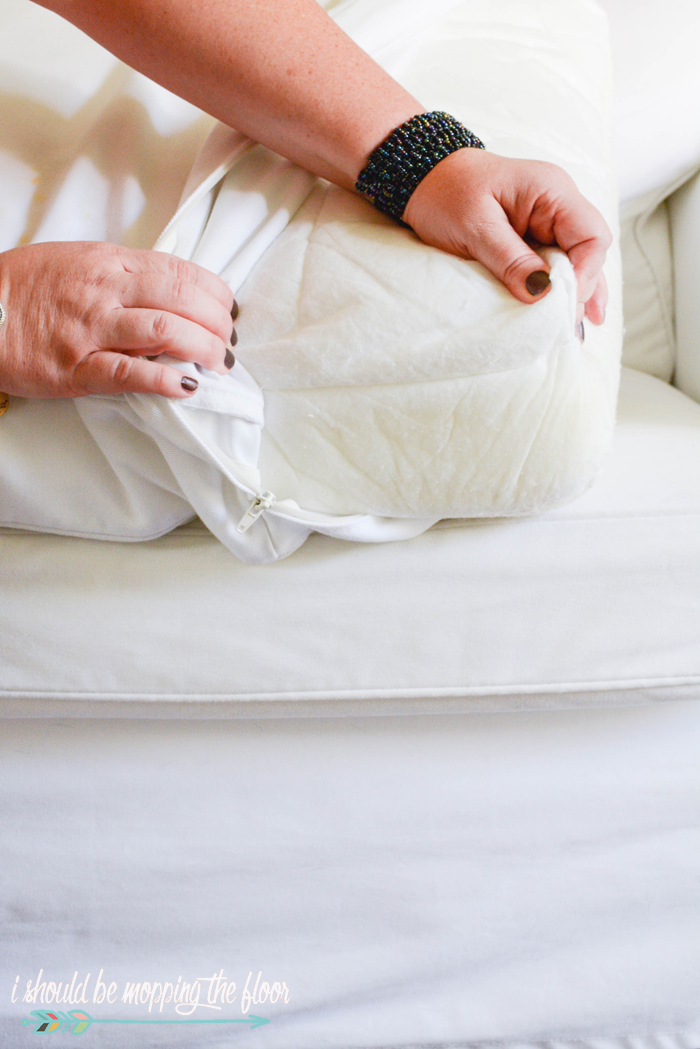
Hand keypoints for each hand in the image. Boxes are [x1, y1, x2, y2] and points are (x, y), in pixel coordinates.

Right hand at [0, 241, 236, 398]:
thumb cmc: (27, 287)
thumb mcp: (78, 261)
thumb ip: (124, 273)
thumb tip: (171, 289)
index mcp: (109, 261)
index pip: (179, 270)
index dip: (214, 292)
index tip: (228, 309)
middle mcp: (105, 290)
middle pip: (181, 299)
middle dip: (217, 322)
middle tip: (229, 343)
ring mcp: (91, 328)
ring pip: (164, 329)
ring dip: (203, 348)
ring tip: (219, 364)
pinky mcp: (76, 367)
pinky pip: (129, 372)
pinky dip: (163, 380)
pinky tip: (186, 386)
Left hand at [402, 148, 611, 324]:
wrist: (423, 177)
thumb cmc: (446, 193)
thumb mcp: (475, 227)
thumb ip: (510, 259)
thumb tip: (542, 292)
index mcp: (552, 191)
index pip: (591, 236)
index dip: (584, 275)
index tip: (562, 304)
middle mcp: (558, 204)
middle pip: (589, 252)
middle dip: (582, 290)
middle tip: (565, 328)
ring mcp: (547, 221)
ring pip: (577, 262)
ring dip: (576, 295)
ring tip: (575, 332)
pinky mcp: (533, 237)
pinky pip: (556, 264)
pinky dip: (559, 290)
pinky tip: (567, 315)